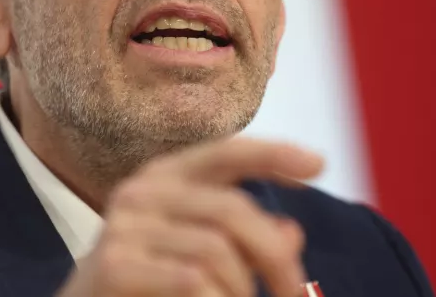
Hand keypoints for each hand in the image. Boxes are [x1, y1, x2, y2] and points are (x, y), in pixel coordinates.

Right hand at [56, 138, 324, 296]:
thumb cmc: (146, 282)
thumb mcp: (196, 252)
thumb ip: (241, 240)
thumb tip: (291, 232)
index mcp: (164, 177)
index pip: (225, 153)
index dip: (273, 154)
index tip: (319, 164)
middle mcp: (141, 191)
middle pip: (232, 210)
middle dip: (275, 256)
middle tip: (295, 295)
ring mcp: (123, 227)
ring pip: (217, 251)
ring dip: (243, 291)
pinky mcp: (115, 266)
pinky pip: (193, 280)